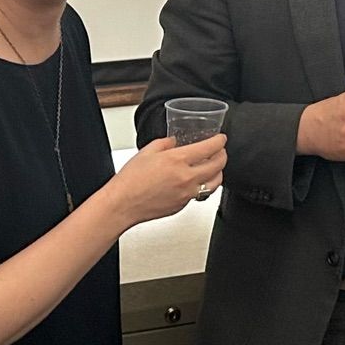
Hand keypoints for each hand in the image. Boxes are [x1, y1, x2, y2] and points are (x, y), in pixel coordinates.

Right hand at [108, 135, 225, 226]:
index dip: (220, 141)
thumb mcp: (147, 151)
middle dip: (223, 155)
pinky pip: (200, 194)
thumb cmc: (130, 180)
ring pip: (215, 183)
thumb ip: (166, 143)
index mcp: (178, 160)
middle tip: (220, 151)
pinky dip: (203, 186)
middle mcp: (186, 178)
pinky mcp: (183, 205)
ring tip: (214, 167)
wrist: (122, 205)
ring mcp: (187, 194)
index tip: (220, 139)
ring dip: (218, 172)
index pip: (211, 147)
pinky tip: (196, 181)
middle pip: (219, 165)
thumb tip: (175, 141)